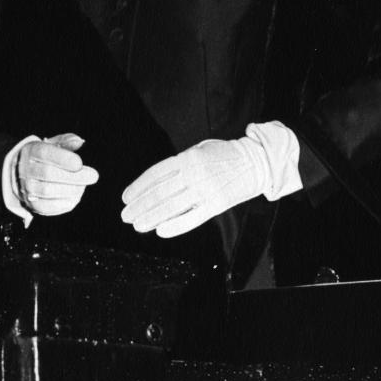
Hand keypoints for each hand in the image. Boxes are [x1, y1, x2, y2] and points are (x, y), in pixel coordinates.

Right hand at [14, 133, 99, 216]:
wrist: (23, 176)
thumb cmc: (45, 158)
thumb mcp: (52, 145)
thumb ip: (66, 142)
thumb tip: (79, 141)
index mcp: (31, 151)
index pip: (44, 153)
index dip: (63, 158)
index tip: (80, 163)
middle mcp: (26, 169)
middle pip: (48, 173)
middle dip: (73, 176)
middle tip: (93, 176)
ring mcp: (27, 188)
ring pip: (47, 191)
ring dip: (71, 189)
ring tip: (83, 186)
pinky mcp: (33, 204)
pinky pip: (48, 206)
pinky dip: (65, 202)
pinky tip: (76, 196)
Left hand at [121, 136, 269, 237]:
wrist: (255, 163)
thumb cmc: (223, 155)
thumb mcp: (198, 150)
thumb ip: (178, 164)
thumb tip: (156, 181)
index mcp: (187, 158)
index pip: (155, 174)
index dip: (138, 187)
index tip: (126, 198)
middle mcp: (194, 174)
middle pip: (160, 193)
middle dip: (140, 206)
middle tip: (126, 215)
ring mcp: (205, 191)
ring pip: (172, 207)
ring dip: (151, 217)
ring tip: (137, 225)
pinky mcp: (216, 206)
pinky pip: (192, 219)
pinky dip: (175, 226)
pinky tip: (160, 231)